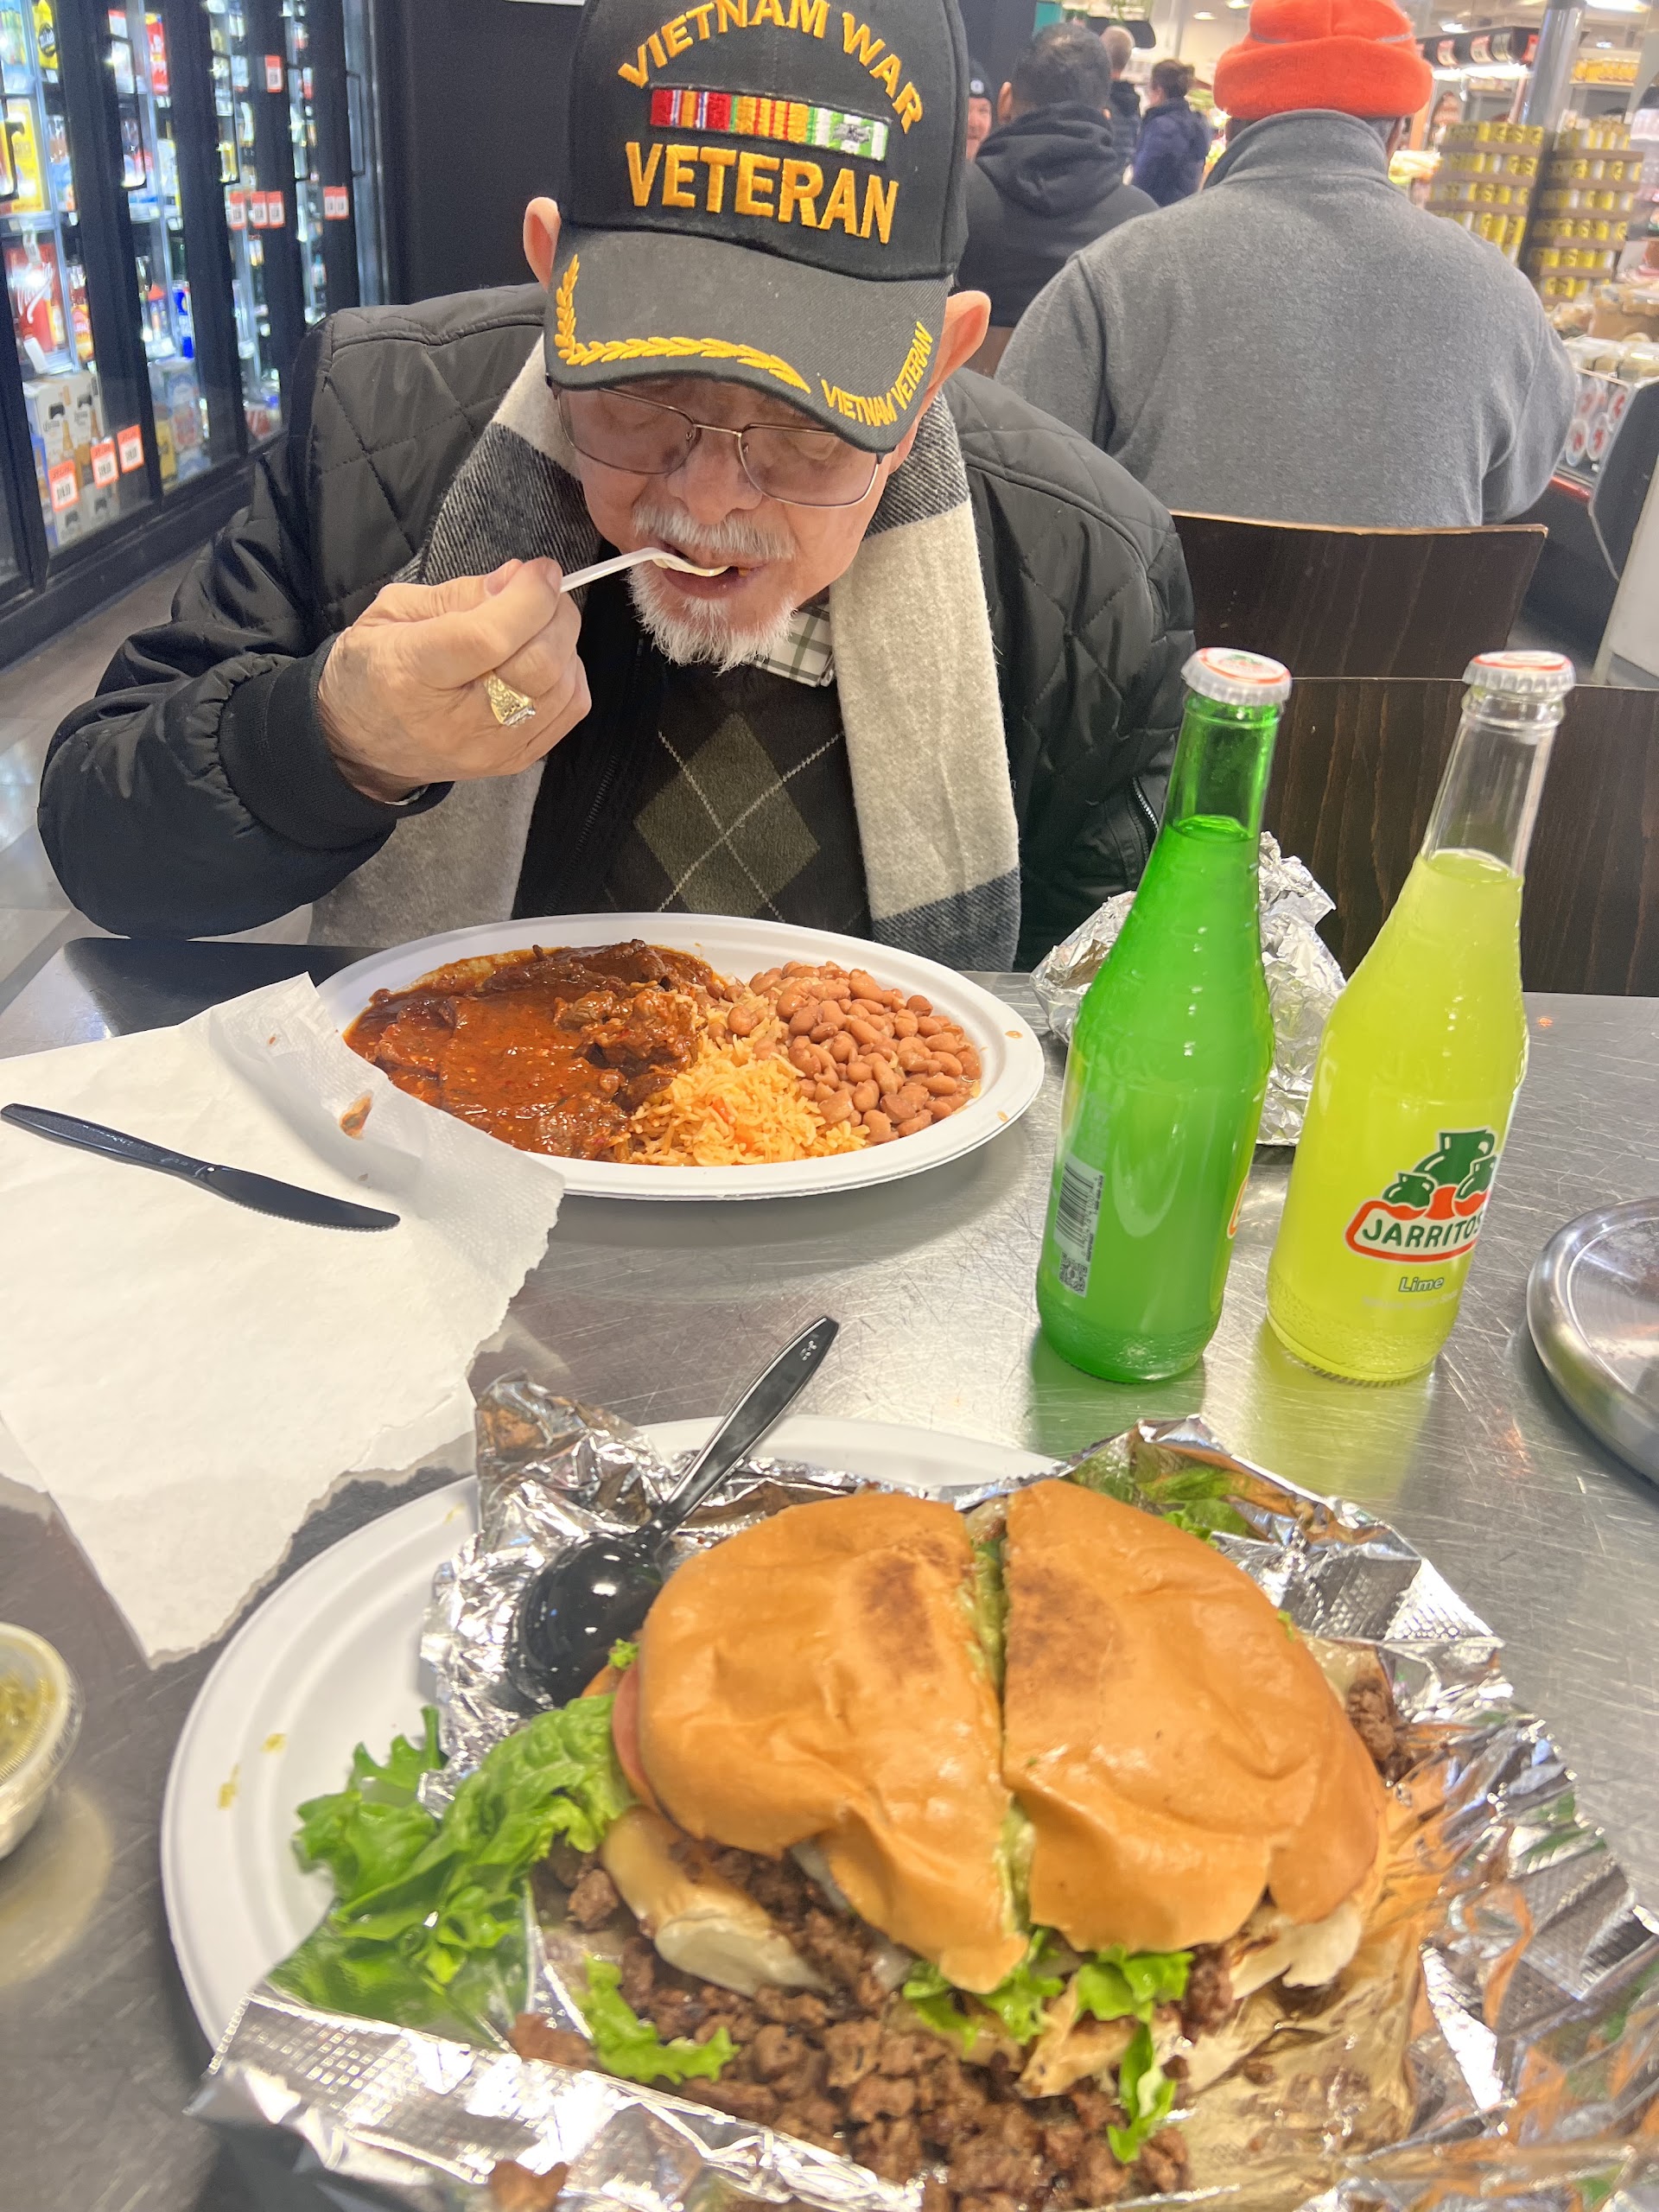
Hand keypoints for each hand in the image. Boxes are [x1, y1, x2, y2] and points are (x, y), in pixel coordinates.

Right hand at [315, 558, 589, 803]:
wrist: (362, 745)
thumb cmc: (376, 667)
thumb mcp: (394, 610)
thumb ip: (461, 593)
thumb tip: (520, 578)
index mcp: (413, 671)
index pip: (488, 637)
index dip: (528, 597)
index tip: (540, 570)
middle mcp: (458, 720)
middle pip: (539, 664)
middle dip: (555, 614)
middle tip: (541, 591)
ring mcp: (492, 748)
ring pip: (564, 687)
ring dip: (564, 643)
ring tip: (537, 626)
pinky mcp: (516, 760)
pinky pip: (571, 709)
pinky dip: (569, 673)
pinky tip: (541, 659)